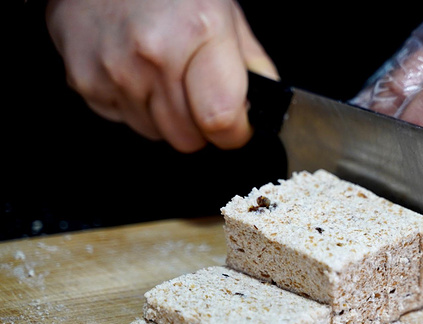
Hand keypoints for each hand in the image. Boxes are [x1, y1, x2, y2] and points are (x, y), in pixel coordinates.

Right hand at [46, 0, 276, 151]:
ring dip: (166, 116)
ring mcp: (115, 70)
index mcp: (200, 31)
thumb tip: (264, 107)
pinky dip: (135, 105)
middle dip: (200, 126)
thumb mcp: (224, 10)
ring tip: (163, 73)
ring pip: (156, 134)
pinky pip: (124, 120)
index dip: (235, 132)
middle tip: (199, 94)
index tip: (237, 127)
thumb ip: (251, 63)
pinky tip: (135, 70)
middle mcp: (154, 54)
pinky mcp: (85, 81)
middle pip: (188, 138)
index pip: (222, 120)